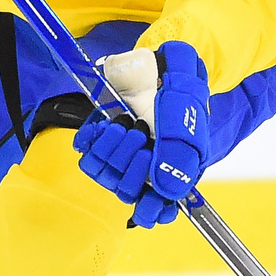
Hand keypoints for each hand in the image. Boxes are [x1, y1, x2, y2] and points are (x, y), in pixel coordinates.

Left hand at [72, 42, 212, 225]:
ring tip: (126, 124)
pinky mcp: (101, 139)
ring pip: (104, 173)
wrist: (164, 63)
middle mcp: (144, 169)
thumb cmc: (183, 95)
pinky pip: (86, 153)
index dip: (149, 209)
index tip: (150, 192)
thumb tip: (163, 190)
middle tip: (143, 135)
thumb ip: (179, 155)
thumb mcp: (189, 123)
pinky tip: (105, 125)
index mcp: (172, 174)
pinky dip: (92, 140)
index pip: (156, 211)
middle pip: (125, 191)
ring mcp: (121, 154)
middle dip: (131, 165)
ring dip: (112, 149)